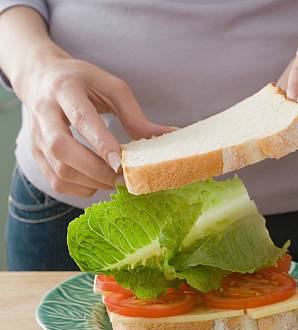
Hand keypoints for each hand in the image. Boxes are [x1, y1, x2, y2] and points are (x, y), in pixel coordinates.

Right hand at [14, 54, 173, 196]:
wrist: (40, 77)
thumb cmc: (83, 81)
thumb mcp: (111, 87)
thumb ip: (135, 114)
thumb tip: (167, 135)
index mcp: (65, 89)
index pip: (82, 119)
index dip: (101, 144)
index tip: (121, 163)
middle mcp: (44, 113)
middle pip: (62, 149)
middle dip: (95, 170)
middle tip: (123, 178)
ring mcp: (36, 135)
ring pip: (58, 170)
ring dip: (90, 182)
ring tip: (115, 181)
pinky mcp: (35, 152)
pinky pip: (55, 181)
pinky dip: (80, 189)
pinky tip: (98, 182)